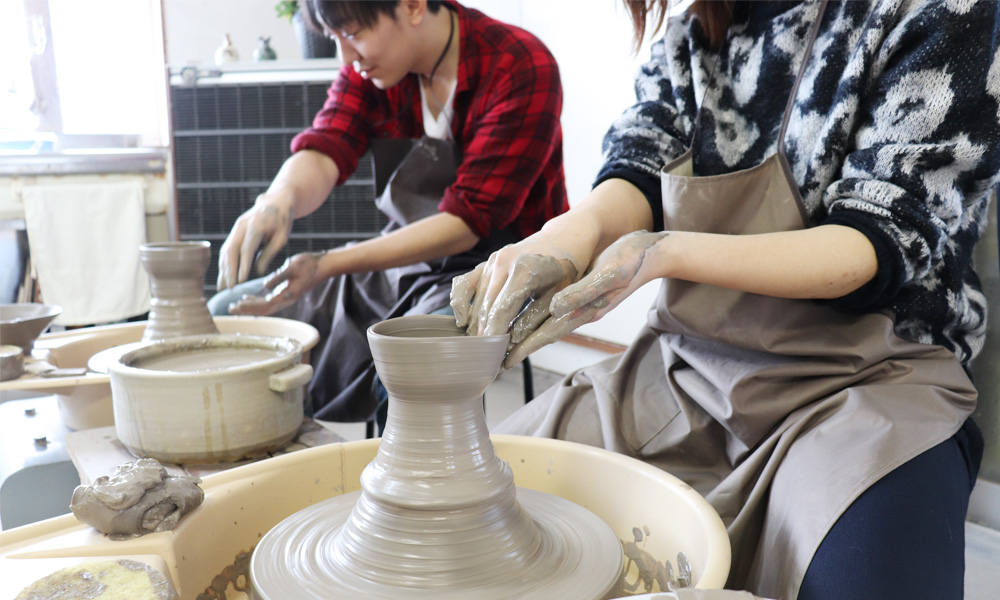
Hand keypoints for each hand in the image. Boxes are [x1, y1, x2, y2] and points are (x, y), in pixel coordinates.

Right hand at [217, 190, 293, 289]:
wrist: (275, 201)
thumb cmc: (282, 220)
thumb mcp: (282, 237)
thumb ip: (270, 254)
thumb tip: (258, 272)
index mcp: (256, 225)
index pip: (247, 249)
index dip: (243, 266)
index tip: (240, 282)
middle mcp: (241, 226)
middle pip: (231, 251)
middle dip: (229, 271)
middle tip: (230, 289)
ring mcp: (236, 228)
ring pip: (226, 251)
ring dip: (223, 270)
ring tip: (222, 288)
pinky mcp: (234, 232)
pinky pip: (227, 249)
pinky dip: (224, 264)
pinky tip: (224, 277)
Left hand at [228, 251, 323, 315]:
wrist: (322, 266)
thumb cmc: (308, 265)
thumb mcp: (293, 267)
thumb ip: (279, 277)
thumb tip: (265, 285)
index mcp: (287, 294)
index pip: (265, 305)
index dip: (250, 307)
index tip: (236, 305)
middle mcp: (286, 299)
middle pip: (263, 310)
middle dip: (246, 310)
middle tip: (230, 309)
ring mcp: (286, 297)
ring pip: (265, 307)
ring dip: (250, 307)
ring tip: (235, 306)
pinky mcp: (285, 293)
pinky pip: (268, 301)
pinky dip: (256, 301)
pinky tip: (247, 297)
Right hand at [450, 230, 593, 367]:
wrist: (567, 236)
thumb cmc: (568, 268)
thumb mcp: (559, 297)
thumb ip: (534, 322)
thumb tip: (512, 349)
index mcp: (524, 270)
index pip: (500, 313)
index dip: (494, 338)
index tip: (494, 358)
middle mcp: (503, 262)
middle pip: (485, 310)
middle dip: (485, 336)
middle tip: (488, 359)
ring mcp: (492, 260)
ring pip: (475, 301)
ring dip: (476, 325)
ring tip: (481, 346)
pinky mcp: (488, 261)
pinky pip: (465, 283)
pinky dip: (461, 303)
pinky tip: (462, 321)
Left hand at [504, 230, 667, 366]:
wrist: (653, 253)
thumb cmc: (632, 260)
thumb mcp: (608, 273)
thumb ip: (582, 291)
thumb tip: (556, 307)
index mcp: (585, 308)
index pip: (548, 332)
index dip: (525, 346)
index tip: (503, 360)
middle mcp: (581, 310)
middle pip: (544, 332)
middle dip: (520, 346)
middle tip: (494, 359)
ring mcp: (582, 303)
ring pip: (547, 323)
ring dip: (525, 334)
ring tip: (502, 344)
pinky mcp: (582, 293)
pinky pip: (554, 310)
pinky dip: (536, 317)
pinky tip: (524, 316)